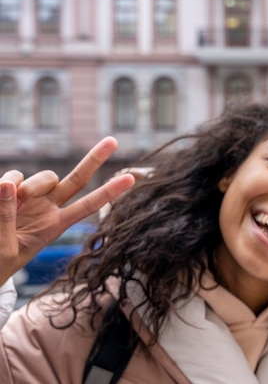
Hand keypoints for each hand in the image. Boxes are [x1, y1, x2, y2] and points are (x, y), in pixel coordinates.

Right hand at [0, 137, 134, 284]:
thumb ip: (6, 217)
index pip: (88, 206)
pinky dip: (6, 183)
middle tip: (114, 141)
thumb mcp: (5, 249)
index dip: (110, 192)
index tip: (132, 178)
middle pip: (77, 179)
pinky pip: (12, 177)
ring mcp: (30, 196)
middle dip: (95, 159)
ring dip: (33, 186)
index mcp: (56, 225)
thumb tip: (7, 184)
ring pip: (44, 176)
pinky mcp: (8, 189)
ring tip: (15, 206)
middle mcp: (48, 207)